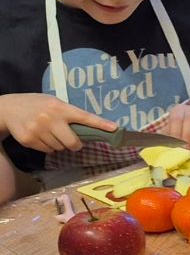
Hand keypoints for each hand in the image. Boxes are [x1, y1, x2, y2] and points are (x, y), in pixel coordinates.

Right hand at [0, 93, 116, 152]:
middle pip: (73, 143)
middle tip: (71, 140)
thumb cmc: (38, 105)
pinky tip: (39, 135)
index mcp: (60, 107)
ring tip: (49, 132)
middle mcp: (50, 118)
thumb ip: (70, 114)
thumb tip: (93, 129)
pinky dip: (47, 146)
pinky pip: (47, 151)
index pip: (84, 117)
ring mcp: (38, 130)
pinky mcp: (28, 140)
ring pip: (60, 148)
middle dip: (75, 144)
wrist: (9, 108)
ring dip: (59, 144)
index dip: (100, 124)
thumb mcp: (55, 103)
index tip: (114, 128)